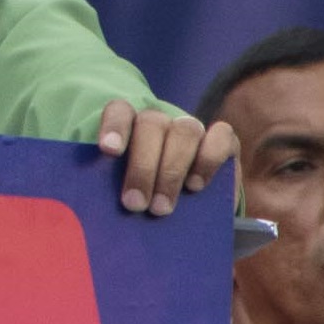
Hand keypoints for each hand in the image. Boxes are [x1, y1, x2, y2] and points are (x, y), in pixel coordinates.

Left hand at [96, 101, 234, 217]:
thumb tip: (100, 210)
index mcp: (129, 126)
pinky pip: (221, 136)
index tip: (109, 151)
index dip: (115, 127)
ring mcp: (192, 129)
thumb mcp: (122, 194)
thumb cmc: (142, 201)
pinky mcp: (223, 141)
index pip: (120, 111)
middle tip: (135, 204)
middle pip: (151, 125)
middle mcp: (161, 123)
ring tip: (162, 207)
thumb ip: (112, 191)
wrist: (183, 212)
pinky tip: (196, 186)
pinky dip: (209, 159)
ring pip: (184, 131)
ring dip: (172, 170)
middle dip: (143, 166)